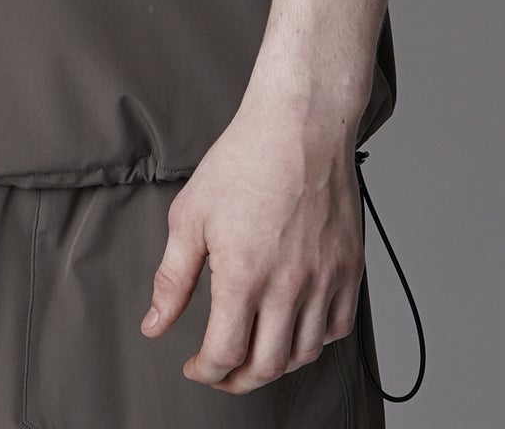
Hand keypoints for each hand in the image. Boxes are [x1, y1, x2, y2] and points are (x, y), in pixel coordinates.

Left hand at [138, 98, 363, 392]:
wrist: (299, 125)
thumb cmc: (245, 160)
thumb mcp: (190, 216)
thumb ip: (172, 278)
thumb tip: (155, 324)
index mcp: (244, 276)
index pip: (225, 355)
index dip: (205, 371)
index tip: (196, 366)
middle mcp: (289, 286)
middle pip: (266, 367)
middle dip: (237, 380)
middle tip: (222, 371)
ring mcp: (325, 279)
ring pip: (305, 353)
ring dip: (276, 364)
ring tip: (257, 351)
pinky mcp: (350, 267)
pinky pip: (339, 327)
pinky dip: (317, 339)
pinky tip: (297, 327)